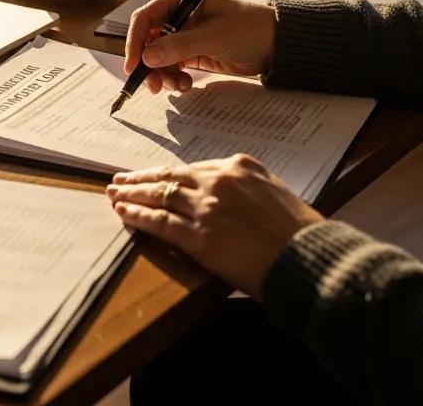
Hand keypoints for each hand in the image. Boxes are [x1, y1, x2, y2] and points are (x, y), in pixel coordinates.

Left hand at [106, 154, 322, 298]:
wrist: (307, 256)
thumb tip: (228, 196)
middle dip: (141, 178)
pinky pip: (161, 222)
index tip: (152, 175)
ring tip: (114, 194)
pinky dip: (139, 216)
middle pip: (170, 176)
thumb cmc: (299, 231)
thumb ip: (247, 187)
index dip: (167, 172)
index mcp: (239, 166)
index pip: (192, 168)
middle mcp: (219, 180)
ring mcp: (207, 207)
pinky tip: (124, 214)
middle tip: (120, 179)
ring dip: (133, 195)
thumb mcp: (274, 193)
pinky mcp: (200, 236)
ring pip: (160, 195)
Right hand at [124, 0, 275, 93]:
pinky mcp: (194, 51)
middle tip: (152, 85)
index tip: (134, 64)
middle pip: (150, 39)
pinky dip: (174, 77)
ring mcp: (187, 34)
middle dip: (149, 63)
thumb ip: (179, 46)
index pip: (147, 17)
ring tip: (178, 86)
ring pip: (160, 56)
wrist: (276, 46)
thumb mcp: (212, 37)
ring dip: (163, 74)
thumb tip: (147, 57)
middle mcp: (181, 14)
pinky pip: (173, 65)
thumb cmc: (249, 29)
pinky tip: (185, 85)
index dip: (136, 40)